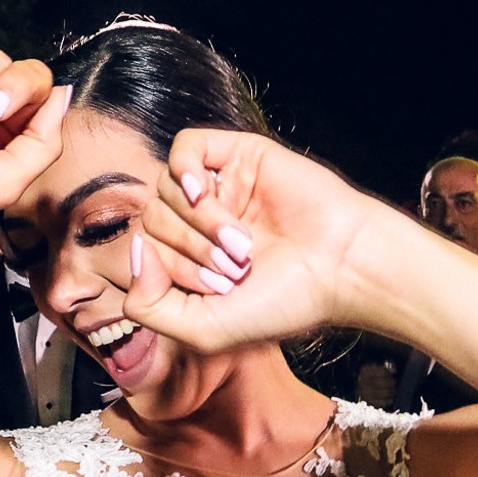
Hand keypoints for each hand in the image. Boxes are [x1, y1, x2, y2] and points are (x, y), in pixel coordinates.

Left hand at [120, 128, 399, 353]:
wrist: (342, 268)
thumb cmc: (283, 303)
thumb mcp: (203, 329)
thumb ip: (150, 307)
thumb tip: (135, 252)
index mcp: (192, 258)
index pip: (145, 253)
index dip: (172, 273)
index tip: (222, 290)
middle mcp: (201, 221)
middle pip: (152, 220)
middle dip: (188, 252)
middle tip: (236, 270)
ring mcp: (219, 185)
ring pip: (166, 188)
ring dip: (199, 224)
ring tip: (243, 245)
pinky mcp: (238, 155)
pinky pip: (185, 148)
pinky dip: (185, 172)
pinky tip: (204, 194)